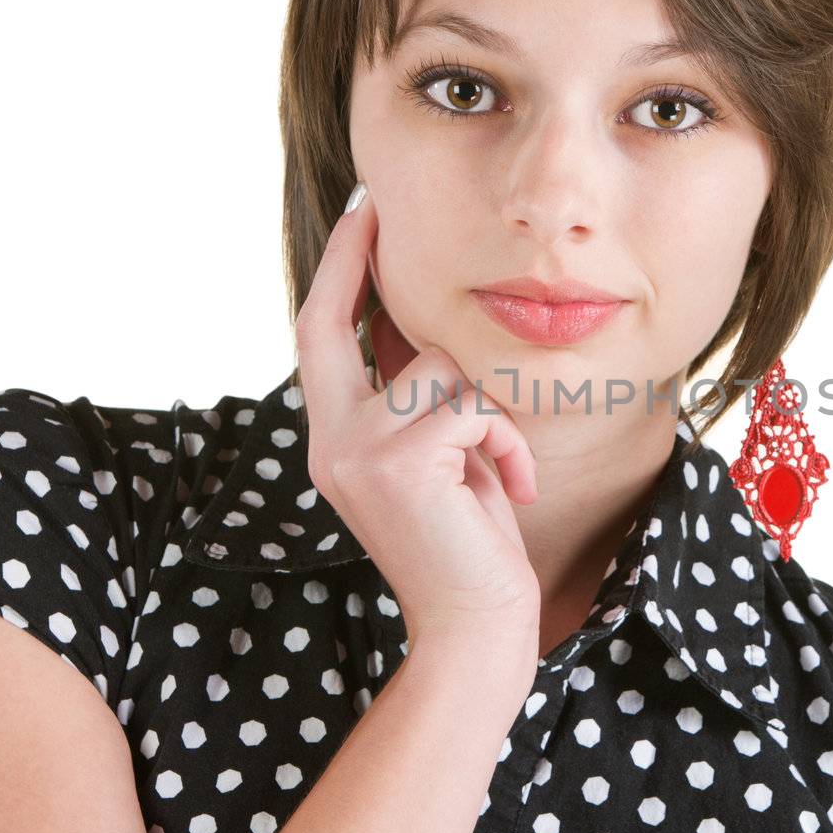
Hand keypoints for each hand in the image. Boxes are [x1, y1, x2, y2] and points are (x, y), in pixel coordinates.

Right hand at [294, 182, 541, 695]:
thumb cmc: (469, 545)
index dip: (336, 273)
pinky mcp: (398, 462)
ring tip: (500, 466)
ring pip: (436, 364)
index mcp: (334, 438)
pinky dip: (506, 442)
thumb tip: (423, 319)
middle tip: (375, 205)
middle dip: (354, 257)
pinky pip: (472, 407)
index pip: (320, 338)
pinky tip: (513, 488)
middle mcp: (329, 441)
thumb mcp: (439, 457)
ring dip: (487, 410)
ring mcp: (355, 451)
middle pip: (329, 322)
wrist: (477, 627)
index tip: (359, 216)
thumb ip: (418, 397)